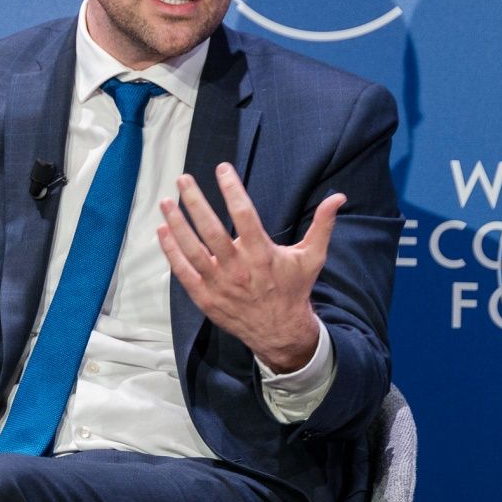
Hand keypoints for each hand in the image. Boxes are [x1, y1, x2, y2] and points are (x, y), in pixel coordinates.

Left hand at [156, 162, 344, 372]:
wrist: (280, 332)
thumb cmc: (293, 289)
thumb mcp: (312, 258)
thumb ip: (322, 225)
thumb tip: (339, 197)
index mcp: (262, 254)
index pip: (244, 215)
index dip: (232, 189)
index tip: (222, 169)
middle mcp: (238, 268)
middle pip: (211, 230)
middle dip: (195, 202)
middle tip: (183, 179)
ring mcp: (219, 284)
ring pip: (192, 250)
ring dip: (176, 224)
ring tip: (166, 201)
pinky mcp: (205, 297)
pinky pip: (183, 272)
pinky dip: (171, 251)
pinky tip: (162, 230)